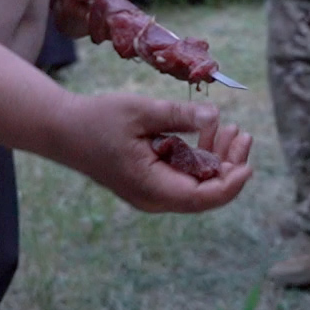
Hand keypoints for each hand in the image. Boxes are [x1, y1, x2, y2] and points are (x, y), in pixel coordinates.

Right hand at [54, 94, 253, 212]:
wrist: (62, 130)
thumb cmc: (97, 120)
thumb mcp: (140, 111)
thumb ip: (177, 115)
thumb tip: (214, 116)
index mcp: (151, 187)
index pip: (202, 197)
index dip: (230, 183)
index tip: (247, 161)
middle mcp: (154, 198)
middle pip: (205, 194)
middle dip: (229, 166)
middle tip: (241, 133)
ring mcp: (152, 193)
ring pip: (197, 185)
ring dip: (217, 160)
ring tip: (230, 129)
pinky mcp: (151, 182)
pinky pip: (184, 177)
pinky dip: (200, 158)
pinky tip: (208, 132)